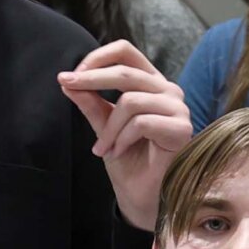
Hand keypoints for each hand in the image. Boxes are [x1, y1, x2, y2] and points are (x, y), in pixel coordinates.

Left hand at [59, 41, 192, 229]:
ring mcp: (178, 108)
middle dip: (91, 80)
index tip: (71, 75)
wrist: (141, 197)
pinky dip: (121, 139)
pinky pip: (141, 122)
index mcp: (149, 83)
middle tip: (67, 87)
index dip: (97, 58)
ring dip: (108, 128)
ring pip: (131, 101)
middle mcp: (167, 90)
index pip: (126, 52)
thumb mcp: (103, 127)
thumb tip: (67, 81)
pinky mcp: (181, 128)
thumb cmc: (128, 160)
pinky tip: (117, 153)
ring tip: (101, 148)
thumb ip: (91, 103)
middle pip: (125, 72)